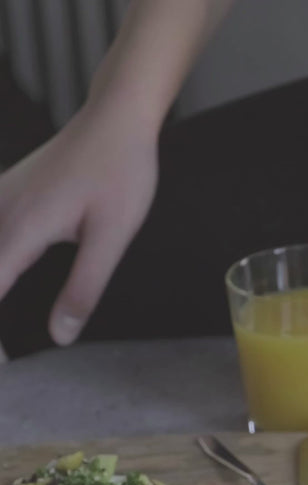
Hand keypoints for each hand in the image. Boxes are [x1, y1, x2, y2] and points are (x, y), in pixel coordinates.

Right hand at [0, 104, 158, 343]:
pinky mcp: (3, 196)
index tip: (2, 365)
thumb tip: (59, 337)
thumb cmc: (120, 172)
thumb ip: (84, 290)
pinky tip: (5, 281)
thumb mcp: (112, 239)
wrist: (116, 118)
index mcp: (21, 229)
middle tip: (6, 358)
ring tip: (6, 341)